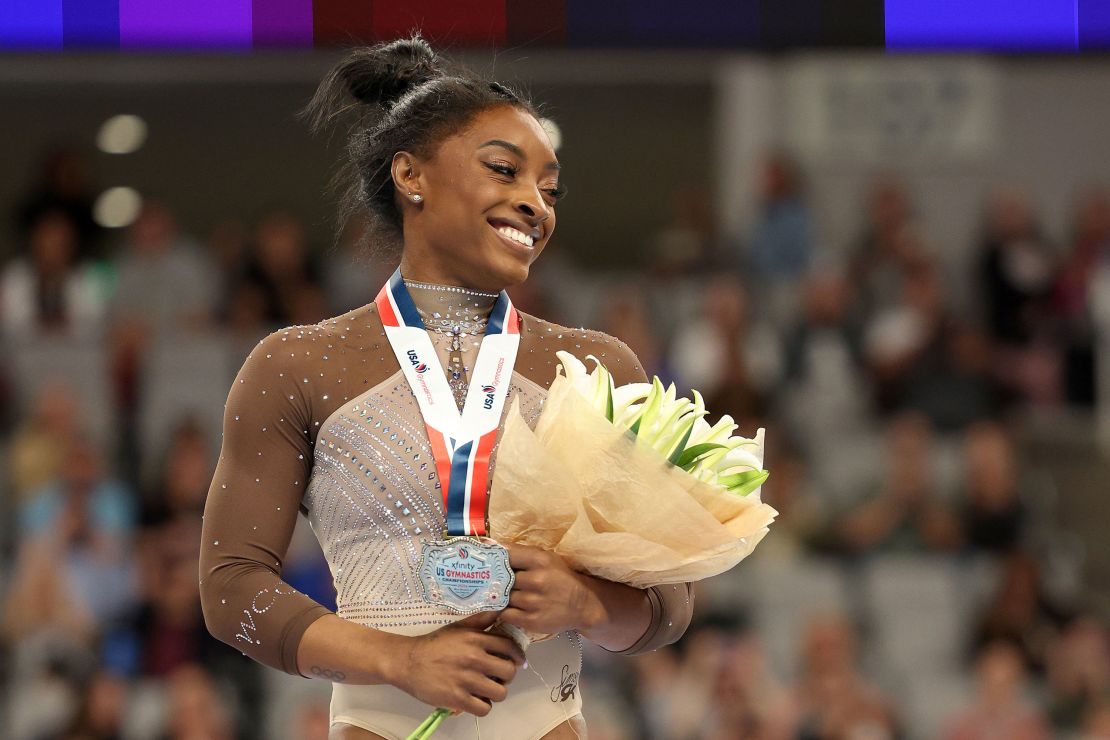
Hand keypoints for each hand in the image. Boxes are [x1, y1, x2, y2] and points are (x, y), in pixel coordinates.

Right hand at [388, 610, 524, 716]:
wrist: (407, 661)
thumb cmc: (434, 644)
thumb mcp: (458, 627)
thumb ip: (481, 620)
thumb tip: (501, 609)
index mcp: (476, 640)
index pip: (510, 647)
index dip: (517, 656)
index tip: (516, 661)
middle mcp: (474, 659)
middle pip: (509, 672)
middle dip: (506, 676)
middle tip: (497, 676)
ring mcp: (466, 680)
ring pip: (500, 693)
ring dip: (496, 693)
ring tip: (486, 689)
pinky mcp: (457, 699)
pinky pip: (484, 708)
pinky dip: (482, 706)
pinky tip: (475, 700)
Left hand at [500, 544, 602, 635]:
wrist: (583, 605)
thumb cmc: (560, 578)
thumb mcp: (546, 558)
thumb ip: (521, 553)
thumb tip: (490, 545)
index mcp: (540, 560)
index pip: (506, 554)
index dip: (495, 558)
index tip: (488, 561)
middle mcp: (537, 580)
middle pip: (502, 578)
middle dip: (500, 580)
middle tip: (499, 581)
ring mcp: (534, 602)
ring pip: (503, 597)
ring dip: (503, 597)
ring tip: (511, 595)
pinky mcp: (531, 620)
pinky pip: (506, 614)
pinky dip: (506, 611)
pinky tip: (514, 608)